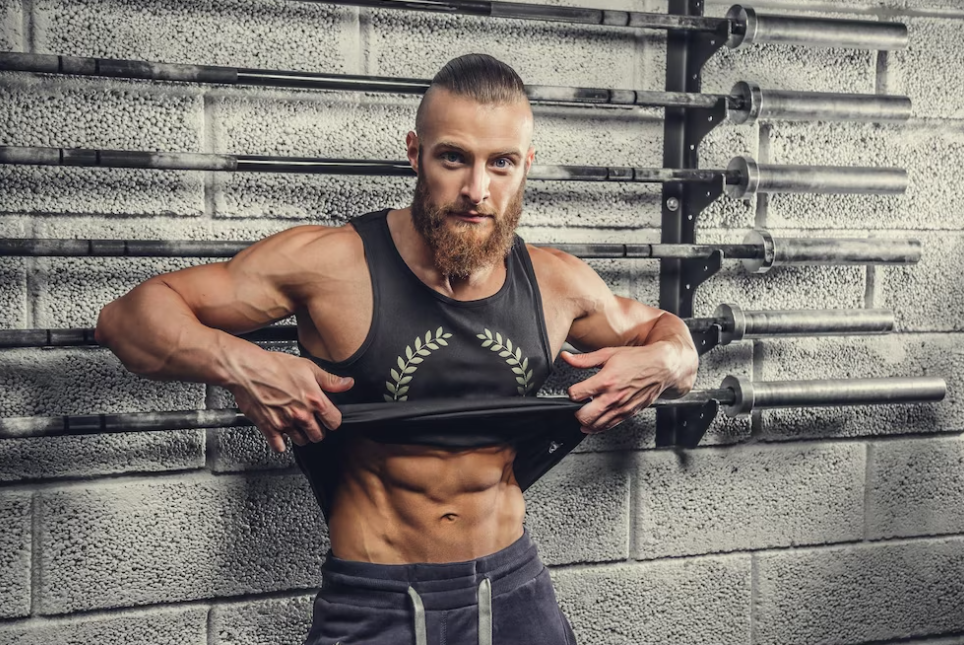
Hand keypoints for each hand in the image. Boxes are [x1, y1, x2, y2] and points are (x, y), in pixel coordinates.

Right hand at [225, 350, 353, 451]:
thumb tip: (348, 384)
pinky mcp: (269, 428)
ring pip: (301, 441)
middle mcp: (302, 415)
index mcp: (315, 400)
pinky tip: (280, 433)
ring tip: (295, 424)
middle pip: (318, 435)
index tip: (327, 417)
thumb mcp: (308, 367)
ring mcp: (285, 423)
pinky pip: (279, 446)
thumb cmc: (275, 365)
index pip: (334, 422)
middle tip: (311, 421)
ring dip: (300, 435)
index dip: (332, 420)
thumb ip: (329, 380)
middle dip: (317, 429)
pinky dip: (281, 443)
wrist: (247, 370)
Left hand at [561, 343, 685, 433]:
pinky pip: (609, 426)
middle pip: (584, 415)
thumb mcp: (608, 353)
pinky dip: (598, 427)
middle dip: (575, 412)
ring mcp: (621, 407)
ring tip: (582, 415)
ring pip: (596, 425)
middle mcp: (613, 397)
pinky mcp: (628, 413)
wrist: (661, 367)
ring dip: (586, 422)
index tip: (573, 390)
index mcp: (606, 380)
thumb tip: (566, 357)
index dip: (571, 392)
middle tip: (576, 405)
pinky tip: (593, 424)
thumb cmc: (637, 359)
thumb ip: (584, 359)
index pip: (577, 394)